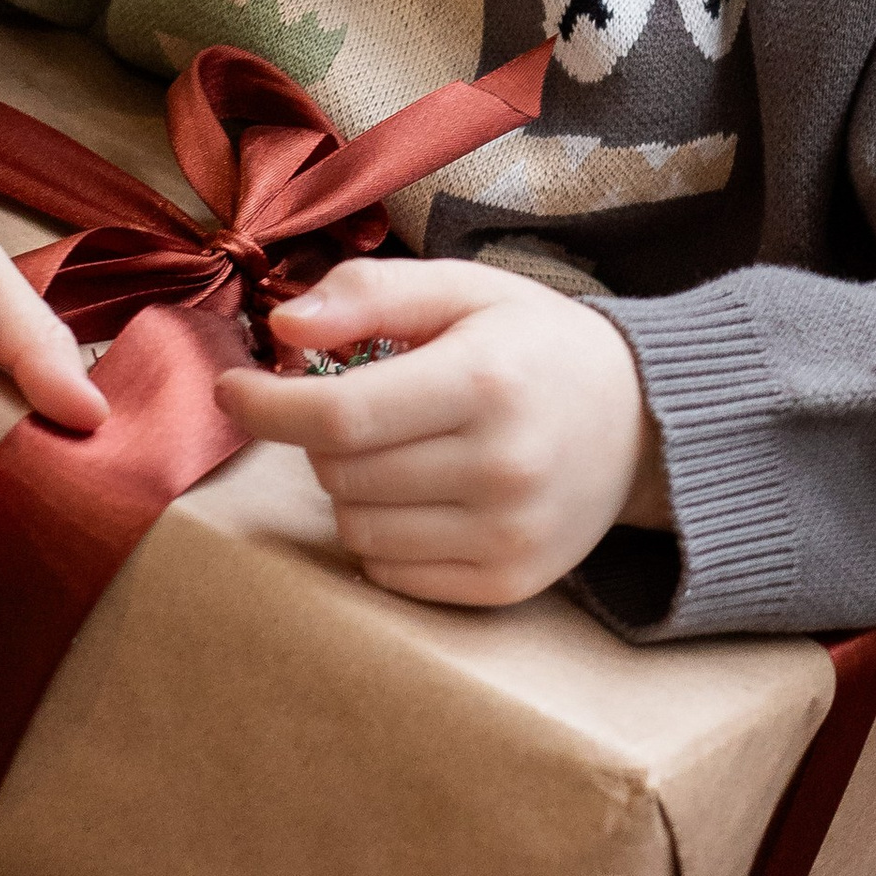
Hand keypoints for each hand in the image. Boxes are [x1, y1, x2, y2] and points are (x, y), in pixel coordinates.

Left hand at [218, 258, 671, 608]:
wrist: (644, 424)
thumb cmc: (536, 348)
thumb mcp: (464, 291)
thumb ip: (370, 295)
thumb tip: (282, 328)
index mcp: (487, 382)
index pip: (340, 416)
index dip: (267, 408)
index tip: (232, 390)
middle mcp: (501, 467)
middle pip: (340, 472)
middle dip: (326, 437)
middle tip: (370, 407)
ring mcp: (507, 536)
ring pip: (355, 527)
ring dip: (352, 488)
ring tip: (404, 451)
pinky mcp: (507, 584)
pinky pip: (389, 572)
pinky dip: (383, 535)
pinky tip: (425, 497)